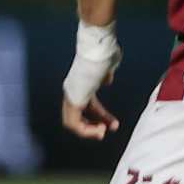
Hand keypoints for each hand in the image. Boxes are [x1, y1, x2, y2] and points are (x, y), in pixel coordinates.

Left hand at [61, 21, 121, 139]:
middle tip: (105, 132)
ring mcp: (71, 95)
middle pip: (80, 115)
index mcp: (81, 82)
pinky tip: (98, 130)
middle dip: (93, 125)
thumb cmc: (105, 53)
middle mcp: (72, 90)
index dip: (101, 116)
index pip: (89, 105)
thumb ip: (107, 73)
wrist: (99, 50)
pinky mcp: (72, 100)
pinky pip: (74, 123)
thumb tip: (107, 78)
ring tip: (102, 133)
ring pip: (73, 122)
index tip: (113, 124)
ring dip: (88, 130)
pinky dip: (85, 130)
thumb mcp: (108, 66)